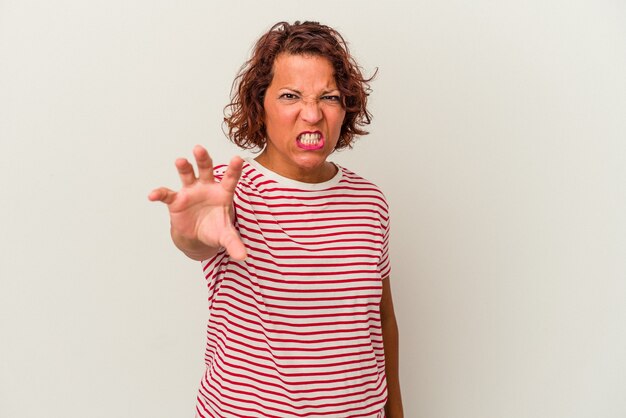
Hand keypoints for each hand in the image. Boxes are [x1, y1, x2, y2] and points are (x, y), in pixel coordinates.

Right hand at [148, 145, 246, 260]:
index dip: (234, 169)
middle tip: (199, 149)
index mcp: (223, 193)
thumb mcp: (225, 236)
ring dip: (184, 167)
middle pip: (206, 169)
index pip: (230, 179)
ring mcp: (191, 191)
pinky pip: (167, 194)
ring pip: (187, 175)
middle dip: (203, 159)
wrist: (197, 236)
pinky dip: (160, 193)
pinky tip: (153, 195)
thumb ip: (234, 243)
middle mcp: (206, 187)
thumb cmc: (215, 229)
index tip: (238, 159)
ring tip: (180, 161)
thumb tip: (243, 256)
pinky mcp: (176, 200)